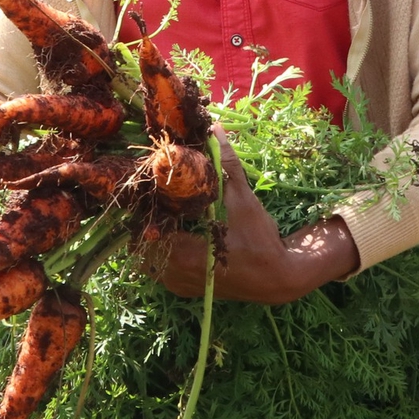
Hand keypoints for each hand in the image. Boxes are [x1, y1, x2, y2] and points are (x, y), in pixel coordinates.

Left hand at [138, 132, 359, 304]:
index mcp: (185, 256)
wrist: (278, 279)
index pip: (144, 229)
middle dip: (145, 217)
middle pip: (139, 242)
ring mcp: (176, 284)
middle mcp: (174, 275)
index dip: (142, 207)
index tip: (147, 187)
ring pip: (146, 256)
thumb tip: (214, 130)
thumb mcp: (244, 201)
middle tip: (154, 195)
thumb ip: (226, 166)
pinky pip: (158, 267)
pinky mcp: (181, 288)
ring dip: (151, 233)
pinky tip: (173, 229)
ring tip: (162, 209)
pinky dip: (161, 248)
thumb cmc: (260, 241)